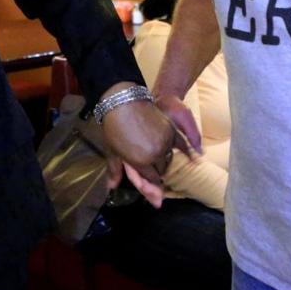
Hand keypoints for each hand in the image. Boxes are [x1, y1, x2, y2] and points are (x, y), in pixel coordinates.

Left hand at [101, 92, 195, 207]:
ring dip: (163, 159)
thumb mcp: (113, 151)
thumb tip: (112, 187)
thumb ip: (116, 171)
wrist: (122, 102)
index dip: (150, 182)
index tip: (148, 179)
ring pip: (169, 158)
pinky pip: (178, 144)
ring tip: (153, 153)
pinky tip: (169, 147)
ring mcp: (165, 141)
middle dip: (156, 170)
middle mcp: (156, 154)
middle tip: (148, 164)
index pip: (152, 179)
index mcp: (142, 162)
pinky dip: (174, 148)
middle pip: (162, 170)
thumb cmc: (114, 127)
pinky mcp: (170, 130)